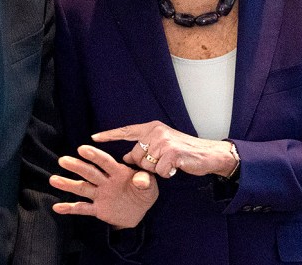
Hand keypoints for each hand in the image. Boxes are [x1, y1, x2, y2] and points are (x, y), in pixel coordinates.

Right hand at [50, 145, 157, 229]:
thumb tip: (140, 180)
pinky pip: (82, 209)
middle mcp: (105, 181)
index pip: (105, 162)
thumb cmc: (144, 192)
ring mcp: (100, 195)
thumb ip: (145, 181)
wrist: (140, 210)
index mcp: (118, 172)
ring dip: (68, 184)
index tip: (82, 149)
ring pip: (82, 188)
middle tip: (63, 160)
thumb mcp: (150, 186)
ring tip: (53, 180)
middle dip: (76, 166)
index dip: (94, 155)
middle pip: (89, 173)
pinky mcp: (98, 209)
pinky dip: (70, 208)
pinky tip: (57, 207)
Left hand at [92, 121, 237, 178]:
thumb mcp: (163, 144)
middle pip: (136, 157)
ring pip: (147, 166)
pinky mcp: (172, 154)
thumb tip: (125, 158)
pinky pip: (159, 172)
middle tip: (163, 160)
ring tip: (171, 163)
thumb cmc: (184, 151)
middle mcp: (156, 132)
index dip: (109, 135)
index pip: (126, 131)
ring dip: (158, 170)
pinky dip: (168, 174)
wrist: (208, 153)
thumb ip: (145, 148)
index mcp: (152, 128)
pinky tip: (176, 167)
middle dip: (146, 165)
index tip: (93, 138)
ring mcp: (164, 142)